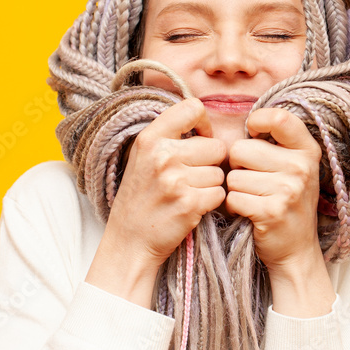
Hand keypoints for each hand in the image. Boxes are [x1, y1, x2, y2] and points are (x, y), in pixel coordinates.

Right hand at [104, 97, 226, 272]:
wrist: (129, 241)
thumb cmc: (140, 197)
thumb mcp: (143, 157)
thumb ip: (169, 135)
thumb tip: (203, 118)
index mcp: (150, 138)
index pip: (193, 108)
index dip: (204, 123)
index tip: (200, 137)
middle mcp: (163, 155)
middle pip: (216, 146)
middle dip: (210, 163)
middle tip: (191, 177)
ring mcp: (176, 180)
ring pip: (220, 173)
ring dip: (210, 185)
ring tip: (187, 193)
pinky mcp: (189, 204)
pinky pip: (219, 194)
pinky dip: (211, 203)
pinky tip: (192, 207)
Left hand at [224, 108, 323, 277]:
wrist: (297, 249)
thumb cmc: (287, 201)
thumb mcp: (295, 167)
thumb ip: (276, 142)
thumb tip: (246, 121)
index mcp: (307, 150)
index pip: (279, 118)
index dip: (257, 121)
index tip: (253, 133)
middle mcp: (301, 167)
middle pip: (241, 149)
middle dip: (237, 165)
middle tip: (251, 180)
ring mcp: (289, 190)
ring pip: (233, 176)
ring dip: (235, 190)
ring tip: (252, 199)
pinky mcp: (272, 212)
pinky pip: (232, 198)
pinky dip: (233, 207)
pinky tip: (248, 212)